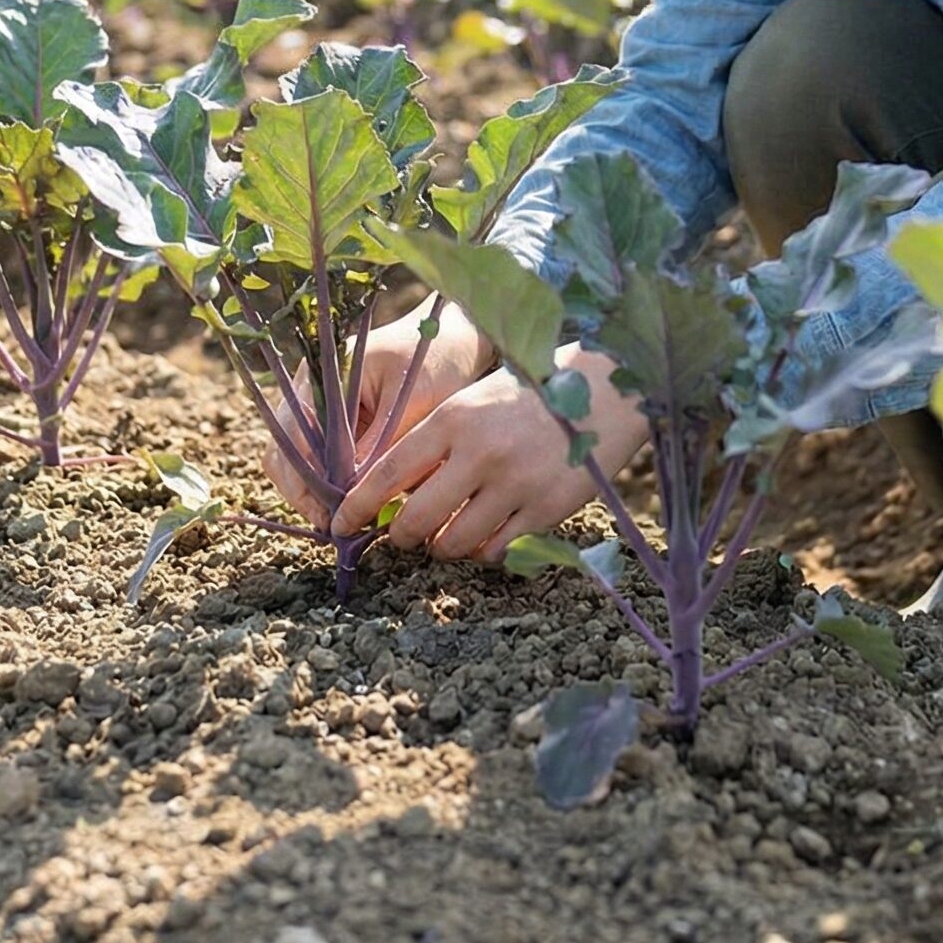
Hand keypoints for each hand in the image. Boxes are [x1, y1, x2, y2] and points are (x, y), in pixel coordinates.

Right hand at [259, 296, 490, 528]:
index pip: (295, 439)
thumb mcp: (411, 404)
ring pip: (294, 460)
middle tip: (334, 527)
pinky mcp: (334, 419)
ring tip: (342, 520)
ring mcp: (317, 404)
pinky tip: (350, 501)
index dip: (308, 484)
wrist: (453, 337)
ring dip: (313, 493)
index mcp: (322, 375)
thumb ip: (379, 446)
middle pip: (283, 453)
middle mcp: (309, 389)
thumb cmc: (436, 360)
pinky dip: (327, 482)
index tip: (332, 516)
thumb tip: (352, 495)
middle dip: (305, 495)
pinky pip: (316, 458)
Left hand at [329, 343, 647, 563]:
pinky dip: (483, 550)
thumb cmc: (526, 396)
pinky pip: (496, 551)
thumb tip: (389, 494)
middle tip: (402, 534)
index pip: (388, 472)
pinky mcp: (546, 510)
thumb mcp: (473, 402)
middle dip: (399, 535)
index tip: (339, 525)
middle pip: (414, 520)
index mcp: (454, 417)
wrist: (603, 391)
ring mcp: (514, 484)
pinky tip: (488, 532)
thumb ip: (435, 442)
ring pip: (452, 543)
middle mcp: (480, 452)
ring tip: (448, 531)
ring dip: (442, 545)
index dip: (356, 506)